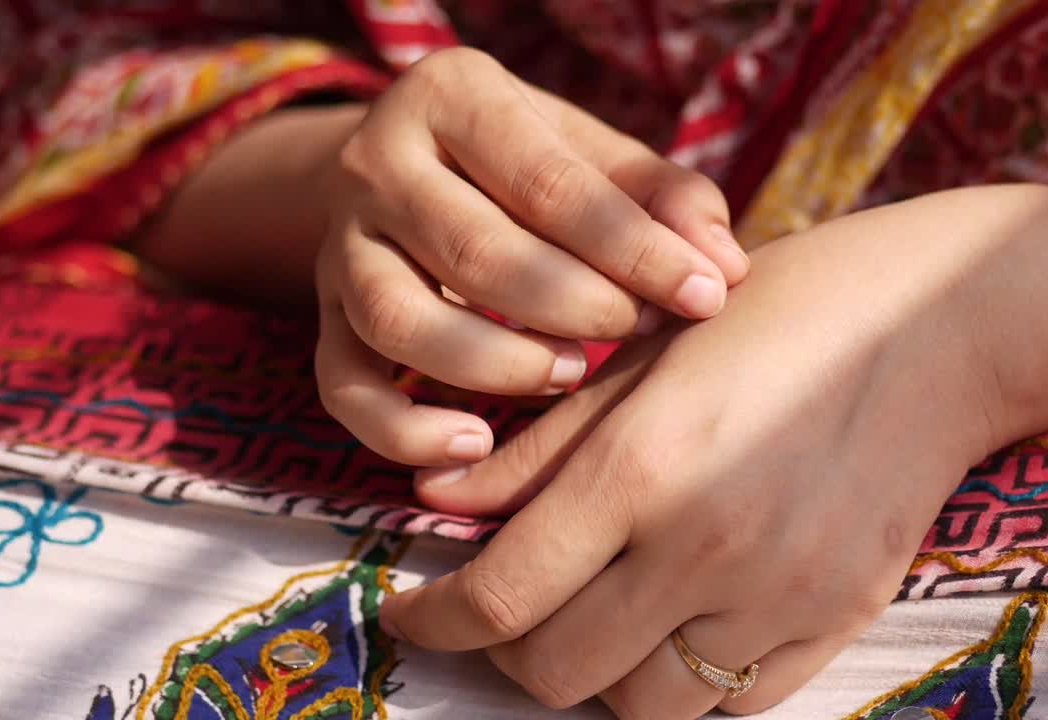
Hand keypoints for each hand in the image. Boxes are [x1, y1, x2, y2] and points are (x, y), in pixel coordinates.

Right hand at [314, 47, 748, 466]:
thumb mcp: (593, 152)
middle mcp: (376, 163)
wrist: (410, 163)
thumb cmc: (527, 164)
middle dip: (574, 307)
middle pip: (475, 253)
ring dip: (496, 365)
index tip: (706, 294)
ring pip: (397, 321)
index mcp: (451, 97)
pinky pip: (343, 384)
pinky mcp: (324, 313)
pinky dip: (401, 428)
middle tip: (636, 332)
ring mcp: (340, 243)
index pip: (550, 184)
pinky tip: (474, 444)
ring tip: (569, 377)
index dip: (635, 248)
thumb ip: (664, 199)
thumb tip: (723, 266)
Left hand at [379, 188, 1047, 717]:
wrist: (941, 326)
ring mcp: (780, 598)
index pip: (499, 594)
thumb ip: (538, 443)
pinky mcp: (837, 622)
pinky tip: (674, 623)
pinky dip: (682, 682)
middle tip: (504, 604)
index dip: (432, 618)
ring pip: (641, 706)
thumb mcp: (645, 350)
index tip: (409, 611)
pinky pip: (733, 705)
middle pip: (555, 671)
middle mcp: (707, 548)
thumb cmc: (779, 312)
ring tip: (594, 613)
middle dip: (503, 648)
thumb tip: (436, 497)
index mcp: (643, 466)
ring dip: (594, 675)